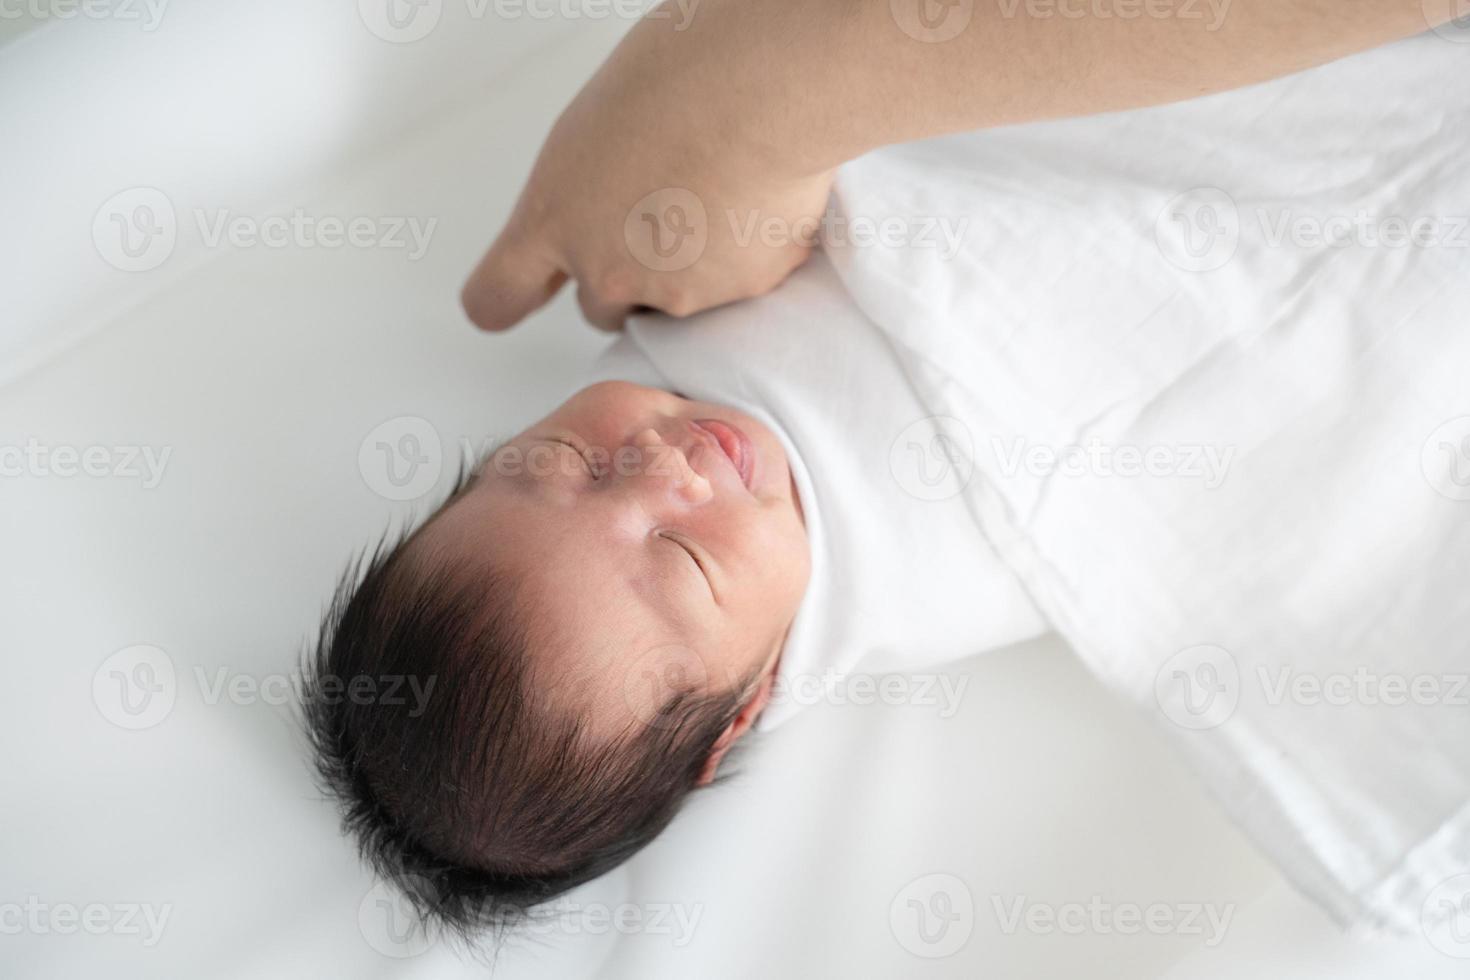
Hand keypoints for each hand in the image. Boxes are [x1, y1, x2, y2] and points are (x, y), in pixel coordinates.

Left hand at [461, 23, 833, 332]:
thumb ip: (586, 186)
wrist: (760, 88)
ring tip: (719, 194)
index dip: (506, 299)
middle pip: (600, 307)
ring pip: (672, 302)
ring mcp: (673, 292)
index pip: (498, 293)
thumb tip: (606, 202)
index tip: (509, 304)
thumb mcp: (594, 126)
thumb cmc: (680, 76)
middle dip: (623, 278)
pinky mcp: (738, 293)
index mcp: (553, 218)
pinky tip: (756, 200)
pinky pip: (739, 283)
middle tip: (658, 221)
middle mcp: (605, 270)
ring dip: (690, 269)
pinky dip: (748, 253)